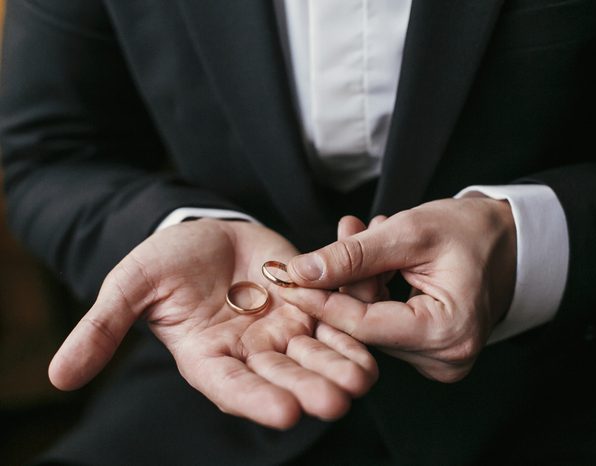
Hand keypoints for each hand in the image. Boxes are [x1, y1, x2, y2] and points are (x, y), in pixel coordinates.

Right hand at [48, 220, 377, 428]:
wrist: (205, 234)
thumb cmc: (164, 262)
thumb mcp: (130, 288)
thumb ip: (103, 329)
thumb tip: (57, 377)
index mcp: (209, 358)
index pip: (232, 388)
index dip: (256, 400)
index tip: (282, 411)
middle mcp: (252, 354)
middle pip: (284, 377)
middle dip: (310, 388)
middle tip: (336, 400)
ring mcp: (284, 331)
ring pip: (318, 353)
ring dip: (341, 363)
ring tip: (363, 374)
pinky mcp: (311, 305)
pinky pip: (337, 312)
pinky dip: (354, 314)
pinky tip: (371, 314)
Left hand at [280, 197, 515, 382]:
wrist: (508, 242)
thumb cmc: (471, 232)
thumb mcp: (411, 232)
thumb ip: (354, 255)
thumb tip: (300, 273)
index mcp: (446, 332)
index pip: (362, 323)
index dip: (320, 301)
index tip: (285, 281)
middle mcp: (444, 359)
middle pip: (364, 325)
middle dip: (345, 278)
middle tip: (344, 229)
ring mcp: (438, 362)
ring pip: (370, 324)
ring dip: (360, 278)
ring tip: (367, 233)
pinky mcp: (431, 355)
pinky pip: (384, 325)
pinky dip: (375, 290)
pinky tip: (379, 257)